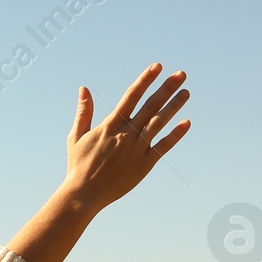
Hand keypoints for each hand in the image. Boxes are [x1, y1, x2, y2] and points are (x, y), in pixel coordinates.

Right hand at [62, 63, 190, 212]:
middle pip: (150, 106)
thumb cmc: (78, 165)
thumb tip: (83, 89)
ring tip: (186, 92)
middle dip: (166, 89)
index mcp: (110, 125)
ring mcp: (136, 149)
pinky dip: (174, 135)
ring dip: (174, 106)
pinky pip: (162, 147)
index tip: (157, 67)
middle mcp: (126, 134)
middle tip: (181, 74)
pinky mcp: (144, 164)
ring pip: (159, 123)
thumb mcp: (76, 136)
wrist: (84, 194)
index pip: (131, 96)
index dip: (145, 80)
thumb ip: (84, 112)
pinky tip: (186, 123)